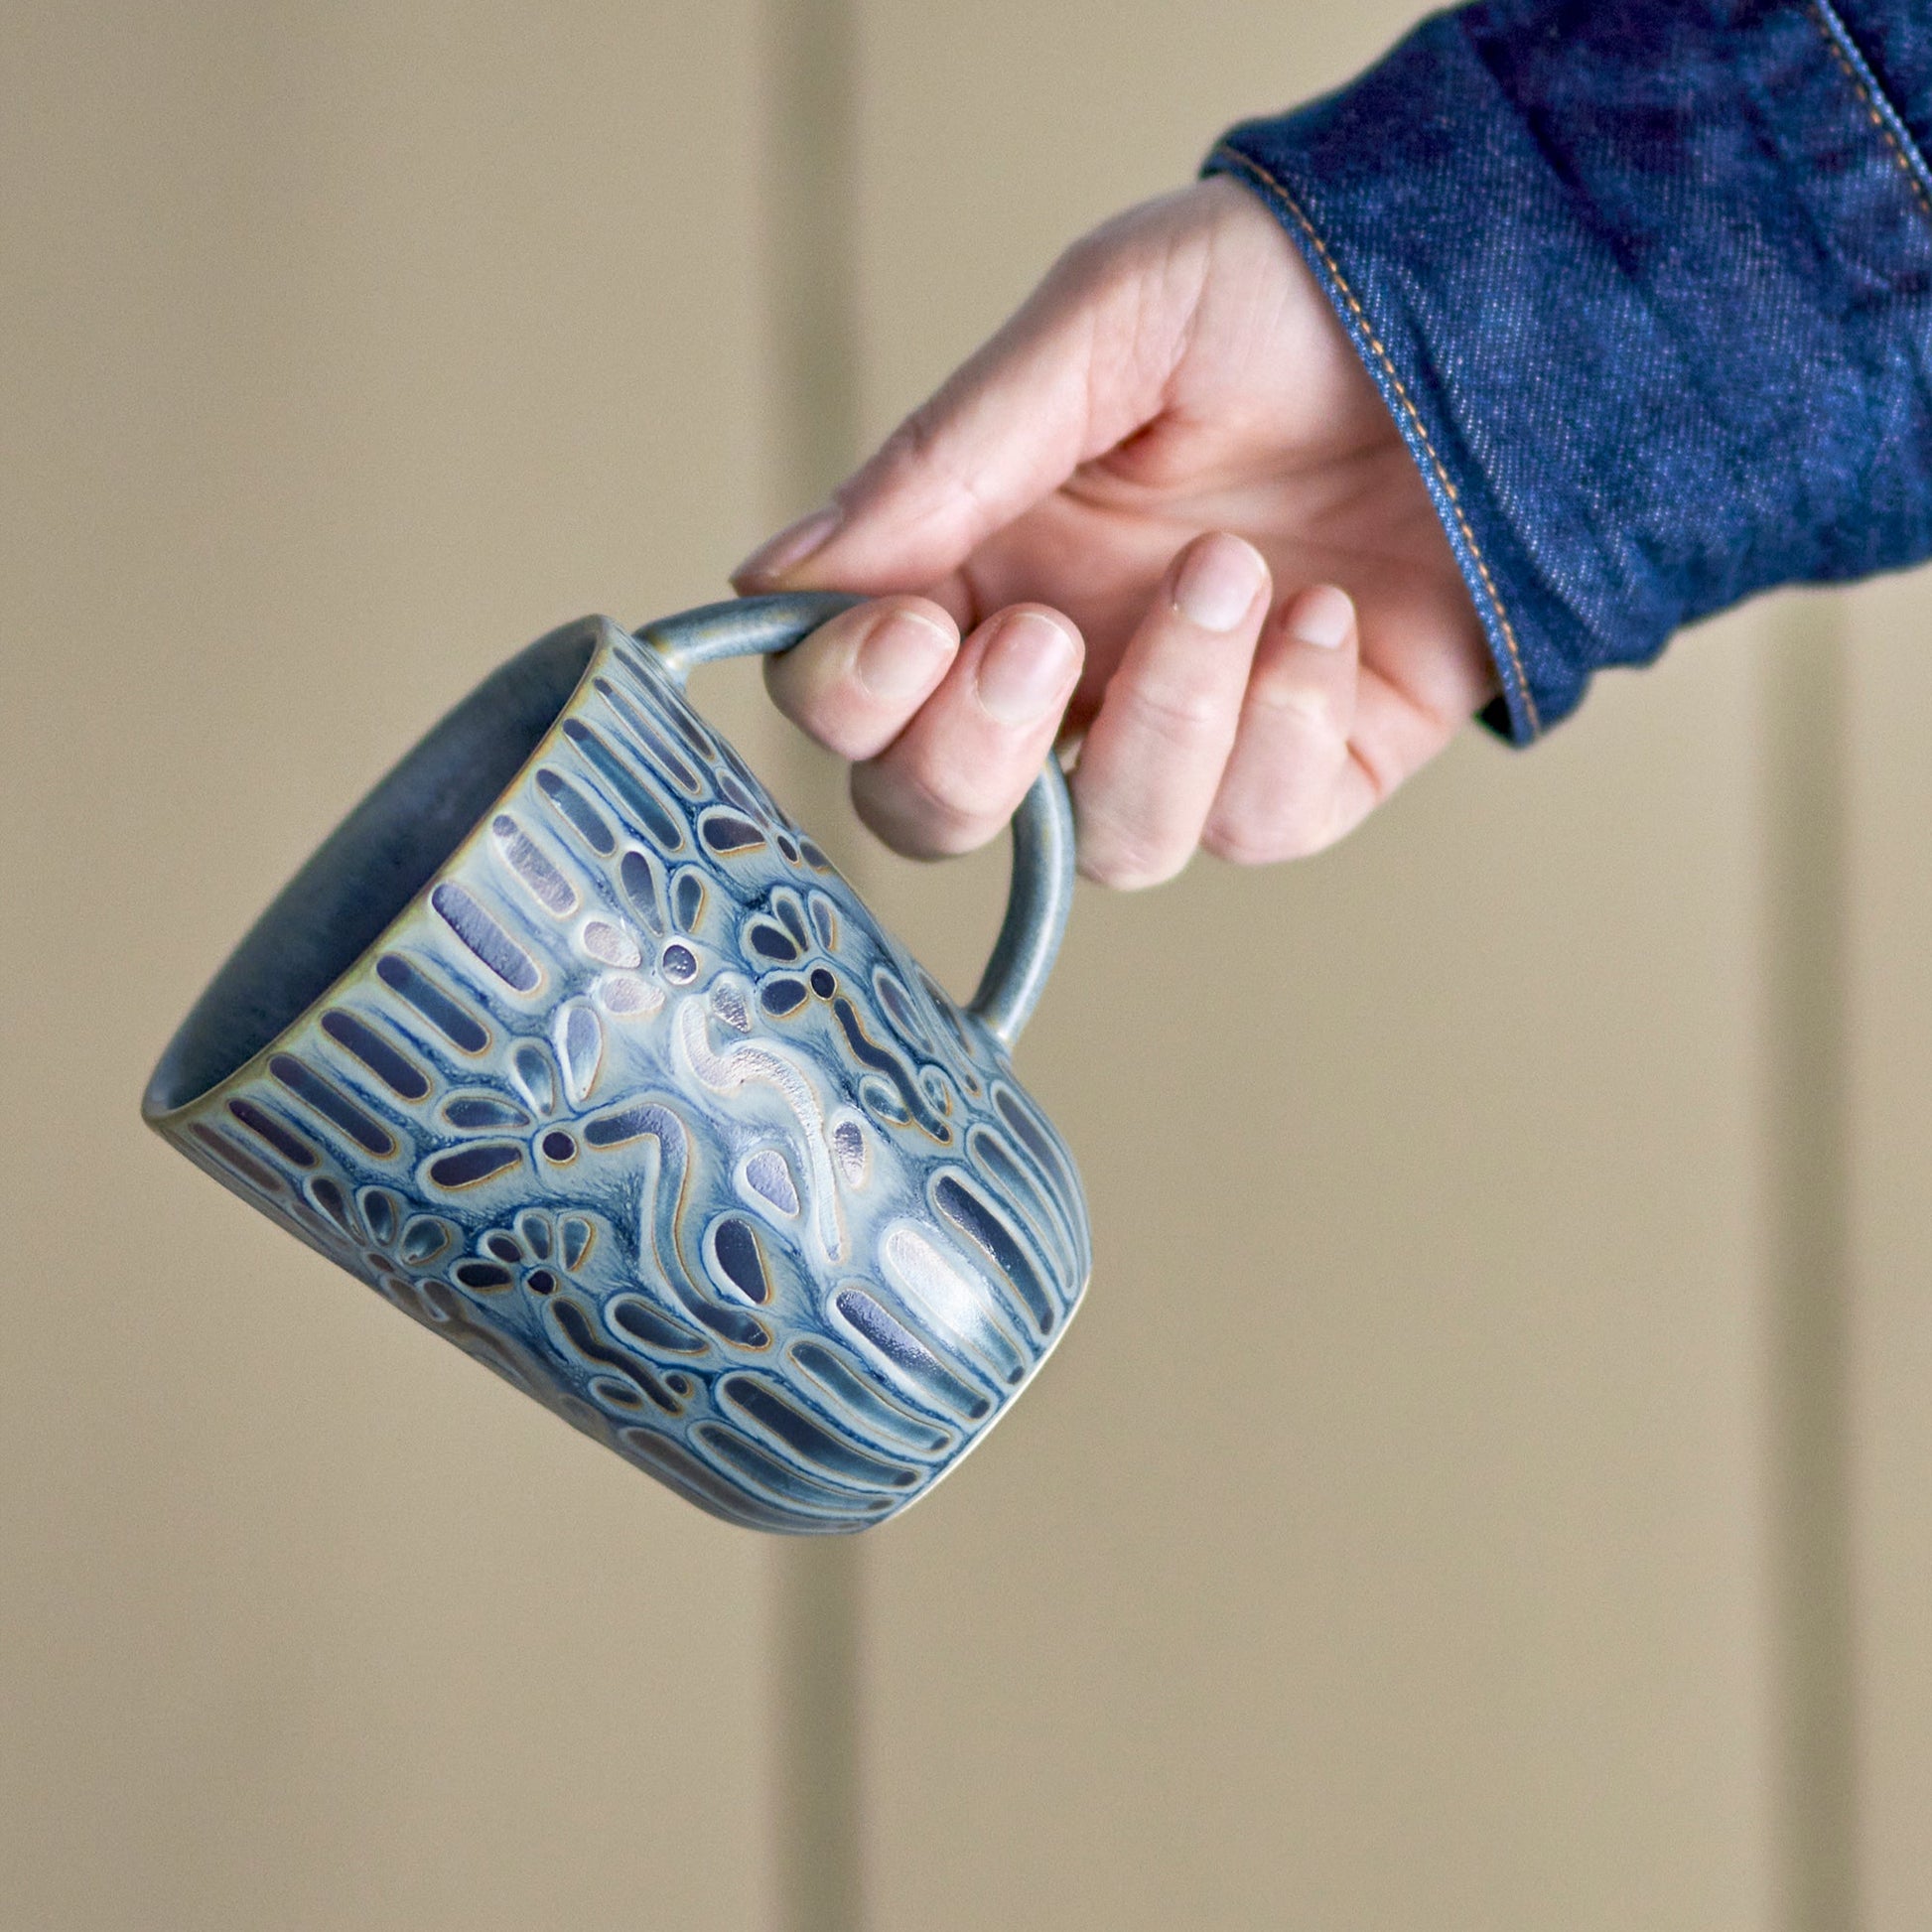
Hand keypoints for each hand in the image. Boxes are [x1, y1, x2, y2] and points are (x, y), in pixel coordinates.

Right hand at [731, 176, 1495, 887]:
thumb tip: (777, 575)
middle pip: (944, 816)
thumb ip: (942, 460)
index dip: (852, 700)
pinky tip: (1327, 616)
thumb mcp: (1105, 326)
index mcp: (984, 565)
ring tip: (1235, 571)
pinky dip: (1285, 725)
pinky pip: (1256, 826)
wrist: (1498, 307)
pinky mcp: (1307, 770)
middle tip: (1047, 639)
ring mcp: (1185, 730)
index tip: (913, 628)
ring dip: (1166, 719)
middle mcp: (1068, 670)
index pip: (851, 700)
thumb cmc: (1290, 294)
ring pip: (1111, 843)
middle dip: (973, 760)